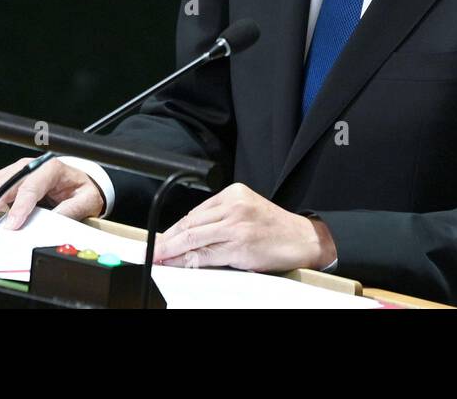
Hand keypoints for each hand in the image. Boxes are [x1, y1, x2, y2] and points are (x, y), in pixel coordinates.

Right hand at [0, 157, 105, 229]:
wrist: (79, 181)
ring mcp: (16, 171)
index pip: (30, 187)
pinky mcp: (7, 179)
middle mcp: (29, 166)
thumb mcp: (86, 199)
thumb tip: (54, 221)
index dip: (19, 207)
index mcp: (50, 168)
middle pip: (4, 183)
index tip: (11, 226)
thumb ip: (71, 209)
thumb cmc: (81, 188)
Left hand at [150, 182, 335, 272]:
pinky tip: (179, 265)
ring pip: (194, 238)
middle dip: (169, 240)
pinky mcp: (239, 245)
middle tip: (153, 250)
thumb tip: (190, 235)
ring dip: (173, 251)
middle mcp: (234, 206)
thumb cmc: (275, 228)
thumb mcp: (247, 211)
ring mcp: (236, 225)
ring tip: (160, 259)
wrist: (302, 239)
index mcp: (234, 193)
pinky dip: (189, 261)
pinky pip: (207, 255)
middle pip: (191, 224)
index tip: (162, 238)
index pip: (195, 212)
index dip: (175, 228)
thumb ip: (221, 218)